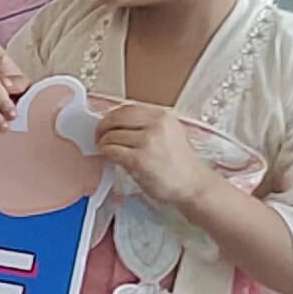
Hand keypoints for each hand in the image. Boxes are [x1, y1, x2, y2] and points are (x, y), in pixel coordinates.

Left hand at [89, 98, 221, 213]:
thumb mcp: (169, 133)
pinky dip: (106, 154)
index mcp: (163, 116)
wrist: (193, 185)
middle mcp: (156, 125)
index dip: (112, 116)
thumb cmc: (179, 164)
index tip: (107, 124)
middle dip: (102, 128)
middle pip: (115, 118)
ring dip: (103, 144)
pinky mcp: (138, 159)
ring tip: (107, 150)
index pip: (127, 108)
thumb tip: (117, 121)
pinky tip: (110, 158)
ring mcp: (147, 141)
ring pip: (111, 136)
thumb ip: (147, 124)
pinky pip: (111, 151)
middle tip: (99, 137)